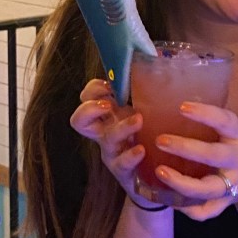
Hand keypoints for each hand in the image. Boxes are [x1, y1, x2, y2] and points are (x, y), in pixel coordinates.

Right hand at [69, 79, 158, 208]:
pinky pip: (121, 164)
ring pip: (106, 139)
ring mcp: (112, 153)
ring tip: (138, 120)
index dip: (93, 89)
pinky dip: (130, 155)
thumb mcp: (146, 113)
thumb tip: (157, 58)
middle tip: (107, 104)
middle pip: (79, 120)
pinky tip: (141, 149)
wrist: (156, 179)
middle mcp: (104, 133)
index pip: (87, 97)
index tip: (109, 84)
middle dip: (89, 109)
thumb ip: (146, 92)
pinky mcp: (124, 172)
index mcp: (108, 116)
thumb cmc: (148, 140)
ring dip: (120, 127)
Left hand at [150, 103, 237, 222]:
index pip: (225, 121)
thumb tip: (178, 106)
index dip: (204, 114)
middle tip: (160, 140)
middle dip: (185, 148)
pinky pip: (207, 211)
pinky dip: (189, 209)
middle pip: (212, 156)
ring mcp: (234, 184)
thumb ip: (217, 123)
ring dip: (181, 183)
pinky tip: (171, 200)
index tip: (182, 107)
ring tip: (160, 171)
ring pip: (207, 189)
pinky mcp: (228, 202)